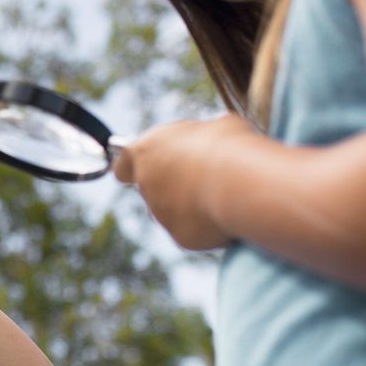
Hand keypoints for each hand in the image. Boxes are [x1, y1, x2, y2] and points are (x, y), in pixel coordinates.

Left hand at [111, 114, 254, 250]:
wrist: (240, 183)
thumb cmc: (227, 146)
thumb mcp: (212, 129)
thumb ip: (197, 140)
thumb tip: (208, 144)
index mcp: (147, 150)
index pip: (124, 166)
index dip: (132, 169)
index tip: (137, 172)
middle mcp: (146, 184)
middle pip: (155, 189)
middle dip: (175, 186)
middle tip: (206, 178)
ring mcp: (161, 213)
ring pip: (174, 211)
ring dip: (192, 205)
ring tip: (223, 192)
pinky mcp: (180, 236)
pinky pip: (195, 229)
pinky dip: (209, 224)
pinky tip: (227, 211)